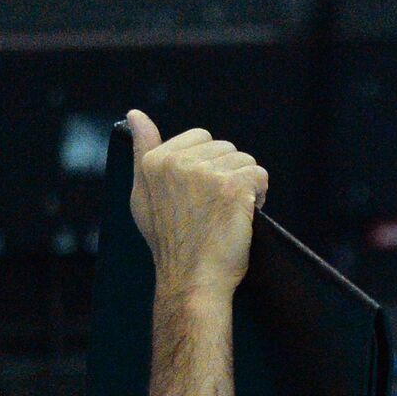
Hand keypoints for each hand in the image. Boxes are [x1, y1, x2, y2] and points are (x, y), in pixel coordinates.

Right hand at [125, 110, 268, 304]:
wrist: (192, 280)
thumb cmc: (171, 244)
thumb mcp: (143, 195)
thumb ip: (142, 151)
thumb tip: (135, 115)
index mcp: (155, 161)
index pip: (200, 137)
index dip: (210, 165)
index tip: (203, 194)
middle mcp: (178, 163)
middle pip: (225, 148)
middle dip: (229, 174)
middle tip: (217, 208)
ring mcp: (206, 174)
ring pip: (244, 160)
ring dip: (246, 185)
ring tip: (230, 213)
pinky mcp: (233, 187)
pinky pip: (259, 175)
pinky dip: (260, 195)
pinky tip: (244, 215)